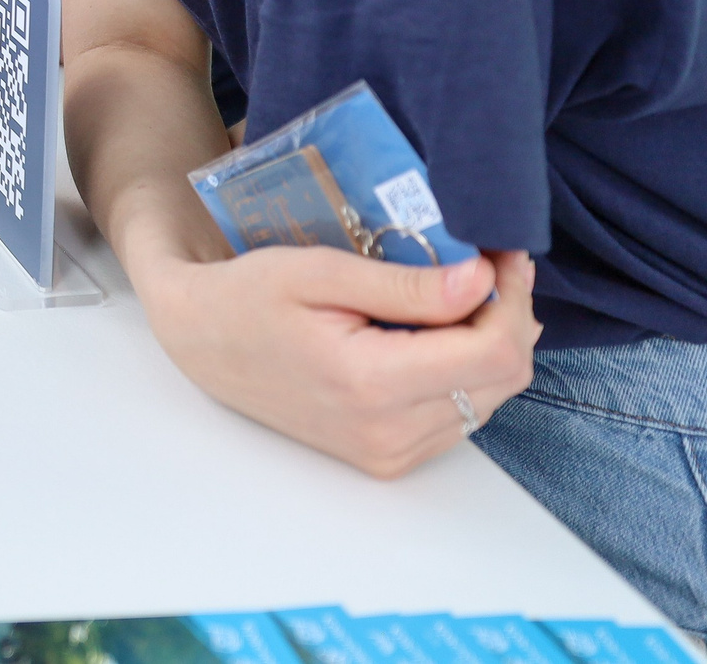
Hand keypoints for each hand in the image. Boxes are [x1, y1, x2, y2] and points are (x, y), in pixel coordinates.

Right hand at [129, 244, 539, 476]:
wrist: (202, 341)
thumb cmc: (248, 296)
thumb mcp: (319, 271)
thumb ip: (405, 283)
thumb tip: (482, 282)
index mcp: (370, 383)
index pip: (492, 352)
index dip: (511, 299)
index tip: (500, 255)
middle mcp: (387, 432)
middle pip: (502, 380)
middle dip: (507, 317)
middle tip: (486, 268)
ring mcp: (389, 453)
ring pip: (488, 399)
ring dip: (488, 344)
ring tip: (460, 295)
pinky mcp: (387, 458)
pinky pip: (458, 415)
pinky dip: (462, 372)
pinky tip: (436, 335)